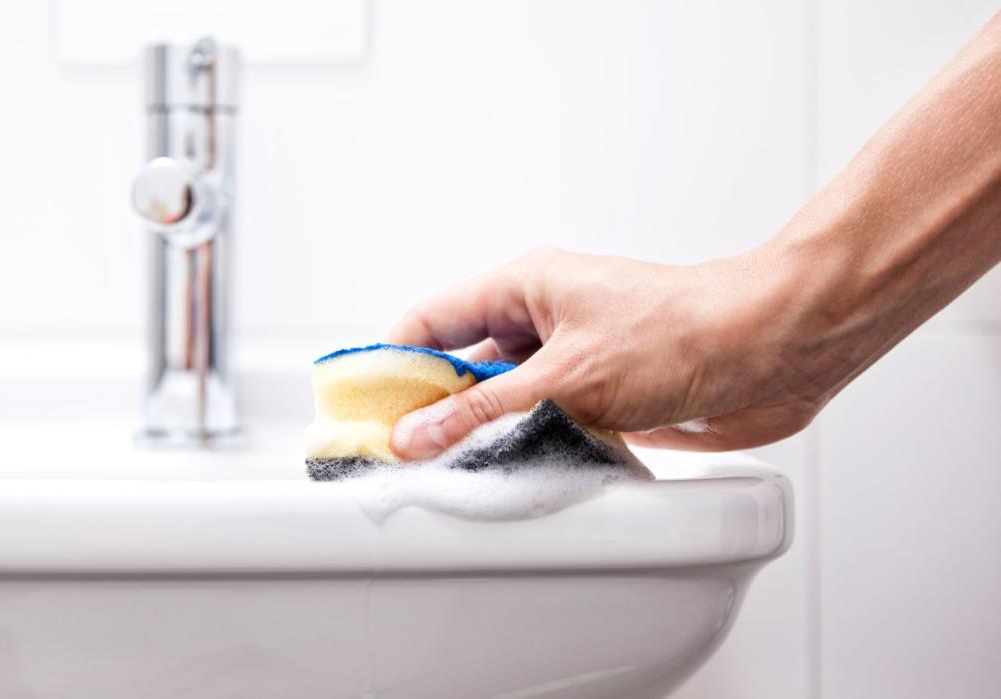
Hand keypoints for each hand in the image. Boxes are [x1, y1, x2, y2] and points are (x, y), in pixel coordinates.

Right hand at [385, 245, 829, 458]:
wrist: (774, 351)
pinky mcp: (602, 398)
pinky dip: (523, 448)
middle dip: (428, 407)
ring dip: (479, 433)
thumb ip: (484, 410)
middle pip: (459, 364)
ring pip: (501, 401)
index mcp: (524, 287)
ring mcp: (572, 361)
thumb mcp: (565, 376)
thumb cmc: (684, 330)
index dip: (390, 361)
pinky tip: (509, 474)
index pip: (431, 320)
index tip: (361, 406)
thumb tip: (417, 433)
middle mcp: (543, 321)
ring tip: (450, 470)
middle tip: (397, 453)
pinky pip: (542, 425)